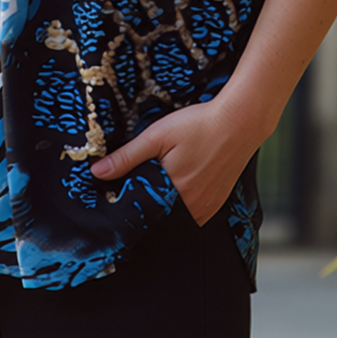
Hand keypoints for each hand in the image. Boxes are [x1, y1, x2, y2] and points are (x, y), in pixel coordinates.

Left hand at [89, 97, 261, 225]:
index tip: (118, 194)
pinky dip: (183, 204)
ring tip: (165, 180)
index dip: (129, 202)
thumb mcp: (157, 136)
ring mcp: (206, 208)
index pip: (141, 210)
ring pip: (176, 215)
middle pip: (159, 214)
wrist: (240, 122)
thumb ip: (127, 157)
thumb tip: (97, 173)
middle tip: (144, 183)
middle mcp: (191, 207)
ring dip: (166, 204)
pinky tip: (182, 184)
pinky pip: (194, 213)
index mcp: (173, 192)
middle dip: (148, 203)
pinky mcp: (217, 204)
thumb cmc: (198, 125)